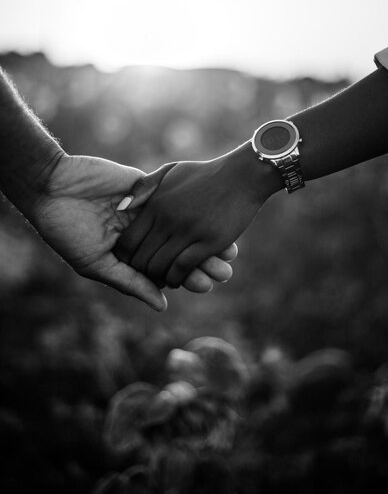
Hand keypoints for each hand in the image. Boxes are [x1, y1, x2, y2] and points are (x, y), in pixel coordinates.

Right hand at [29, 155, 236, 310]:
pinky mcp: (146, 188)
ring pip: (182, 227)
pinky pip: (173, 200)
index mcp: (130, 256)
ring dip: (203, 238)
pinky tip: (212, 216)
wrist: (52, 187)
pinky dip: (192, 209)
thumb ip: (130, 282)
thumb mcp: (96, 263)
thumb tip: (162, 306)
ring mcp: (146, 212)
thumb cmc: (67, 230)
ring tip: (229, 249)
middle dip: (202, 261)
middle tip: (226, 271)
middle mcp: (141, 235)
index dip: (186, 277)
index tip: (208, 285)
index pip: (165, 270)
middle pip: (178, 250)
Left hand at [114, 144, 273, 287]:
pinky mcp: (209, 242)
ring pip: (161, 267)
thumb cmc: (205, 174)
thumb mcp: (170, 171)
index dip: (126, 257)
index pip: (128, 241)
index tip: (132, 261)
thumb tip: (120, 208)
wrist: (242, 176)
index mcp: (156, 204)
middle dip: (141, 272)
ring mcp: (189, 231)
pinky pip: (183, 269)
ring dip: (160, 278)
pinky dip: (177, 278)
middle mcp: (168, 219)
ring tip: (163, 279)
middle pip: (141, 259)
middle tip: (147, 275)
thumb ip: (144, 188)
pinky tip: (179, 278)